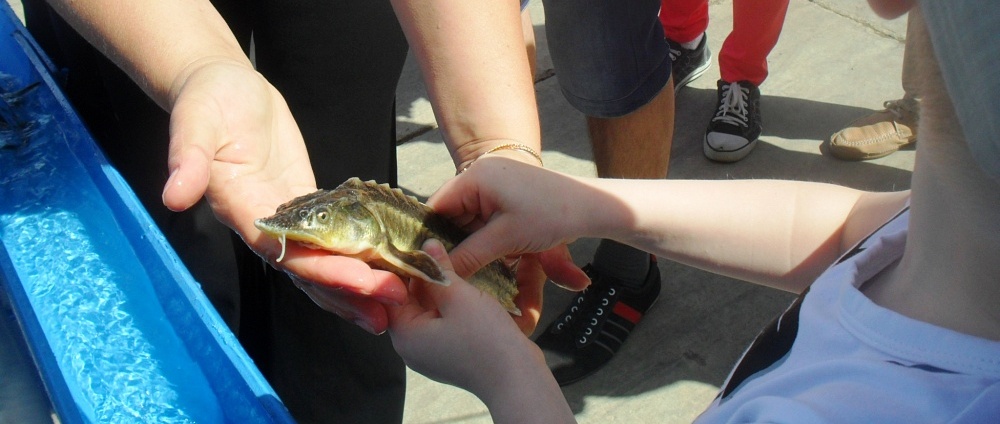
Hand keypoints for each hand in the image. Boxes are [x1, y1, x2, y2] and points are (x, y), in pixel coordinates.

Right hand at [159, 59, 406, 332]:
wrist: (220, 86)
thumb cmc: (206, 99)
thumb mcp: (194, 122)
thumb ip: (188, 159)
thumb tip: (173, 196)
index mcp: (239, 209)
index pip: (284, 252)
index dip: (323, 269)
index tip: (361, 280)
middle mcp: (262, 224)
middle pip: (309, 268)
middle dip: (349, 289)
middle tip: (392, 306)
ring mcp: (286, 217)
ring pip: (322, 261)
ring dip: (357, 284)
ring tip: (396, 303)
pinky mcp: (304, 204)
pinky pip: (331, 238)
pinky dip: (358, 255)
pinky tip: (387, 266)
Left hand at [387, 239, 539, 394]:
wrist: (518, 380)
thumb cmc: (485, 340)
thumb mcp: (459, 297)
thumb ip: (439, 270)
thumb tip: (427, 245)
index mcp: (405, 336)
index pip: (393, 293)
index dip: (404, 267)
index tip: (417, 243)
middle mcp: (413, 347)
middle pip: (411, 302)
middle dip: (425, 276)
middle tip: (438, 248)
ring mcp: (433, 353)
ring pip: (431, 311)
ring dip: (442, 289)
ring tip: (455, 263)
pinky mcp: (452, 354)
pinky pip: (445, 322)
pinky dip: (453, 305)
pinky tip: (467, 288)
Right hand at [428, 157, 590, 290]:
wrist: (593, 206)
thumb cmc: (552, 214)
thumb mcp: (506, 239)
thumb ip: (469, 256)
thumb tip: (439, 274)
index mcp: (475, 177)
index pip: (436, 209)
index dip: (431, 238)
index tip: (430, 265)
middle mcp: (481, 176)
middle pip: (453, 217)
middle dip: (455, 244)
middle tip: (455, 272)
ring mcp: (495, 185)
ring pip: (470, 222)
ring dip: (474, 244)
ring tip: (478, 266)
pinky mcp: (508, 197)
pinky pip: (487, 221)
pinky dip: (489, 239)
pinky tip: (496, 257)